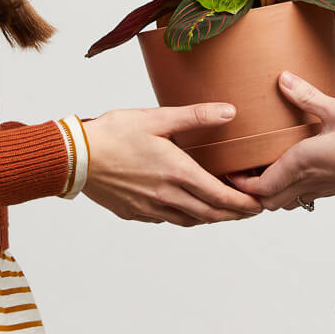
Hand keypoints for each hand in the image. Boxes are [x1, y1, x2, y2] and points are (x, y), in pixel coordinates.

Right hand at [79, 103, 265, 225]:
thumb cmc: (113, 134)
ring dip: (210, 218)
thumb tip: (230, 112)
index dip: (244, 204)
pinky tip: (186, 208)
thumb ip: (196, 116)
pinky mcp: (134, 213)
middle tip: (250, 211)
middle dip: (234, 215)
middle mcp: (167, 196)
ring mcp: (149, 208)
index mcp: (177, 173)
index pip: (221, 197)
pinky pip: (166, 220)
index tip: (260, 205)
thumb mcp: (157, 118)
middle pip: (210, 214)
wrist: (75, 157)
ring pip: (190, 221)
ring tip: (223, 211)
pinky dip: (184, 217)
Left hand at [236, 72, 334, 211]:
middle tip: (237, 171)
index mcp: (301, 164)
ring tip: (260, 171)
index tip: (227, 172)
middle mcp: (307, 181)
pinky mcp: (334, 189)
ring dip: (268, 192)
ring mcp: (322, 188)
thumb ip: (307, 96)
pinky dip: (287, 191)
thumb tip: (282, 78)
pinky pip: (302, 197)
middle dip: (249, 192)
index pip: (260, 187)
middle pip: (267, 200)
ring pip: (284, 202)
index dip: (239, 184)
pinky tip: (292, 170)